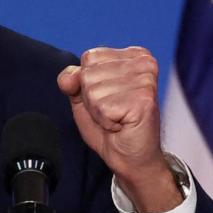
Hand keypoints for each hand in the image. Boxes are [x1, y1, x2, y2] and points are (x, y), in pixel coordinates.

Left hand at [57, 47, 182, 212]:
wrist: (130, 157)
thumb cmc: (112, 126)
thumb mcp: (84, 97)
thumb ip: (72, 80)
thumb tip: (68, 78)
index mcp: (132, 55)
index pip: (89, 58)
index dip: (87, 83)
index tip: (108, 98)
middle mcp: (142, 63)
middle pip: (89, 73)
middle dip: (92, 98)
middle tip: (113, 111)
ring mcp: (144, 81)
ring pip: (94, 90)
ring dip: (99, 112)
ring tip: (117, 118)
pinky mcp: (144, 100)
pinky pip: (103, 107)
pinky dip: (106, 121)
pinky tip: (121, 124)